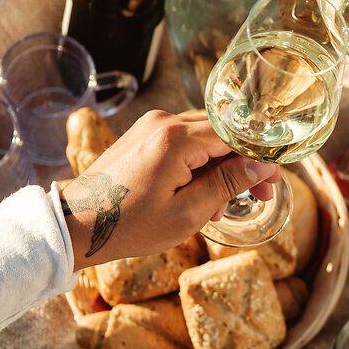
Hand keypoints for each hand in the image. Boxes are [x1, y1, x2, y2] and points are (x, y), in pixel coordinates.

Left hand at [57, 110, 276, 269]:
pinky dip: (199, 164)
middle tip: (258, 195)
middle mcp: (163, 122)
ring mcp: (151, 126)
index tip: (273, 180)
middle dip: (243, 164)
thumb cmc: (127, 225)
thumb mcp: (186, 213)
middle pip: (222, 134)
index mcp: (176, 139)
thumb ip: (227, 184)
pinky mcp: (143, 136)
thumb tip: (261, 167)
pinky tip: (200, 193)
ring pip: (205, 138)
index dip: (260, 158)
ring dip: (220, 167)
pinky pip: (184, 143)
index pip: (235, 137)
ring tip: (221, 204)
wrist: (76, 224)